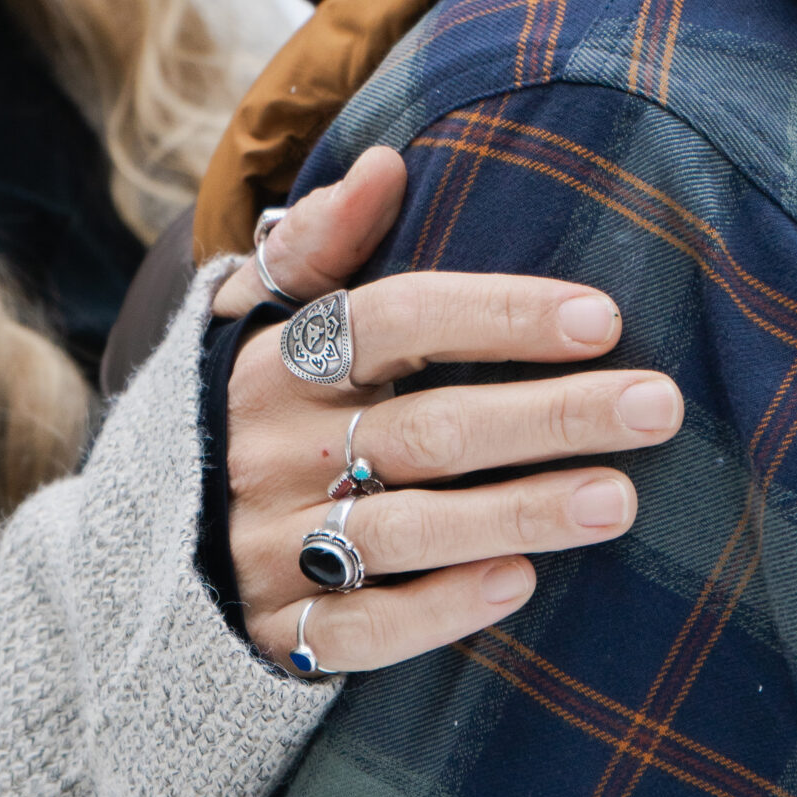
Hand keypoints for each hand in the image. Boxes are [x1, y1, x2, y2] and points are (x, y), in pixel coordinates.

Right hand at [219, 148, 683, 673]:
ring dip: (518, 512)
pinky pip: (359, 631)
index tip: (602, 317)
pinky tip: (518, 583)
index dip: (497, 315)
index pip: (394, 321)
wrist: (139, 553)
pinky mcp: (275, 632)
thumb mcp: (254, 319)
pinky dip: (437, 608)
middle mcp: (271, 452)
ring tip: (619, 500)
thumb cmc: (244, 413)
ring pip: (406, 530)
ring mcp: (270, 546)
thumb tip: (386, 163)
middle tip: (656, 405)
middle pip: (426, 428)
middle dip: (548, 415)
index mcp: (275, 363)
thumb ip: (318, 243)